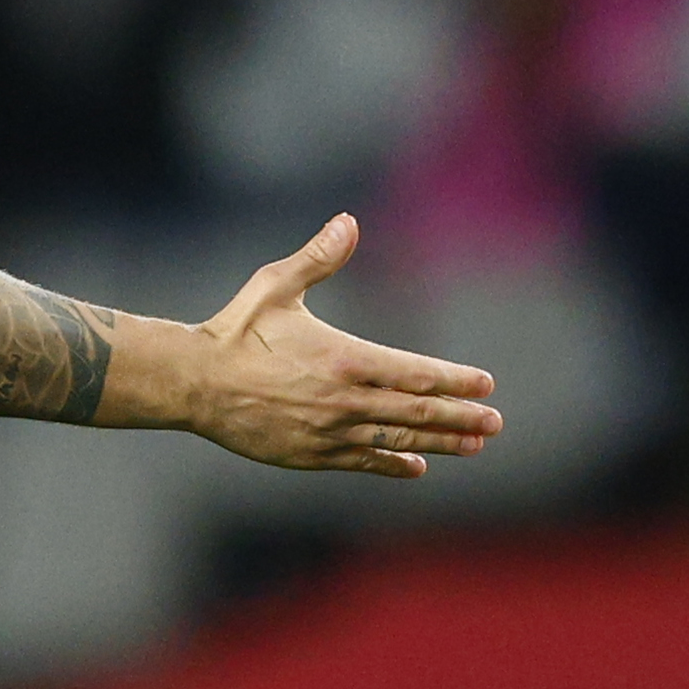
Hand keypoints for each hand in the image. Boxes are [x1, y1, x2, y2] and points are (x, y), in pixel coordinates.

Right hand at [162, 218, 504, 475]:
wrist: (193, 383)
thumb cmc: (235, 330)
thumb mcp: (276, 285)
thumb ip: (319, 258)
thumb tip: (348, 222)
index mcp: (344, 359)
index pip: (415, 374)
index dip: (454, 380)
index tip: (486, 384)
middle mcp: (344, 401)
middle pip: (416, 412)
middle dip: (460, 416)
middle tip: (495, 422)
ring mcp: (329, 432)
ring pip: (397, 441)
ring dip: (439, 442)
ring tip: (473, 444)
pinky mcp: (310, 454)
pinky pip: (363, 461)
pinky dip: (393, 464)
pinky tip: (416, 466)